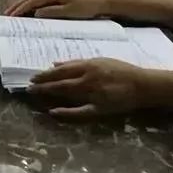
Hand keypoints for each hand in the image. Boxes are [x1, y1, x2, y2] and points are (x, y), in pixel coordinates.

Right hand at [6, 0, 109, 17]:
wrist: (100, 3)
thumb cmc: (86, 7)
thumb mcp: (69, 11)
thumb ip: (52, 12)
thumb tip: (36, 13)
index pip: (33, 1)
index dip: (21, 8)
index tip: (11, 16)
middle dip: (18, 5)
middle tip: (6, 13)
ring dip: (23, 5)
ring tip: (13, 12)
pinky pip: (40, 2)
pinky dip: (31, 6)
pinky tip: (28, 12)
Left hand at [28, 58, 147, 118]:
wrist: (142, 85)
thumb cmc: (121, 70)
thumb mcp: (98, 60)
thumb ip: (76, 63)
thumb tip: (55, 64)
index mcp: (88, 65)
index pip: (61, 70)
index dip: (46, 74)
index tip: (33, 77)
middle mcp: (89, 78)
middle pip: (61, 81)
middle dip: (43, 84)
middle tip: (29, 87)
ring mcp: (94, 94)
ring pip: (67, 94)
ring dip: (50, 94)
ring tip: (36, 95)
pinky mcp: (101, 108)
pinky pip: (81, 111)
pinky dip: (67, 112)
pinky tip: (54, 112)